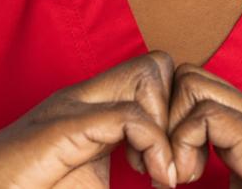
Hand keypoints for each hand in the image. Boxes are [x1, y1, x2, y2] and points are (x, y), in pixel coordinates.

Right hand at [0, 50, 182, 188]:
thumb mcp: (90, 186)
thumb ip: (126, 174)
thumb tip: (169, 186)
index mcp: (92, 108)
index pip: (155, 78)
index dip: (174, 118)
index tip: (170, 169)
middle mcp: (84, 98)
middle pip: (158, 64)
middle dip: (178, 113)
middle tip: (170, 167)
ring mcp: (72, 107)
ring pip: (150, 76)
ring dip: (169, 128)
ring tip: (158, 174)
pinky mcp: (62, 128)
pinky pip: (128, 115)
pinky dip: (153, 147)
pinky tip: (150, 180)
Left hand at [165, 62, 241, 188]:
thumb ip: (222, 175)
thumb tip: (177, 178)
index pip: (196, 88)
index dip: (170, 119)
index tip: (168, 168)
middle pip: (188, 74)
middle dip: (163, 114)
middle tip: (168, 164)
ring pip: (190, 82)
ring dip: (171, 128)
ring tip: (182, 174)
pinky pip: (204, 114)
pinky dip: (183, 144)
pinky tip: (191, 179)